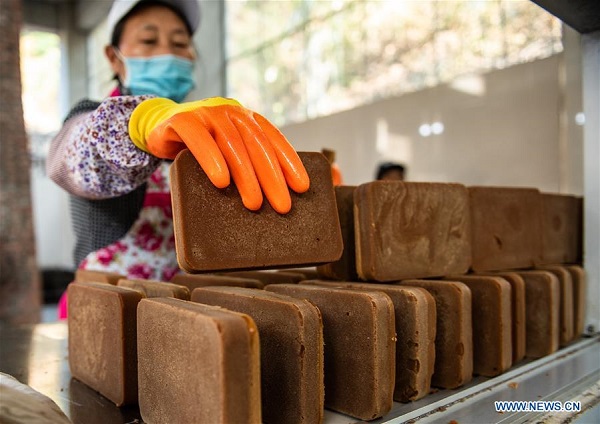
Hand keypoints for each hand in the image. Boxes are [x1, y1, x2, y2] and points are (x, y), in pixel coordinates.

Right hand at [129, 97, 309, 213]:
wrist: (159, 127)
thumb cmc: (201, 147)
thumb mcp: (226, 152)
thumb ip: (246, 164)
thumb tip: (271, 198)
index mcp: (247, 119)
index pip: (274, 139)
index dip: (290, 162)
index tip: (302, 187)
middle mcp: (232, 112)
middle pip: (257, 144)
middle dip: (272, 177)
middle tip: (282, 205)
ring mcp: (207, 113)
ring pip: (232, 143)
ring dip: (246, 175)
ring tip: (254, 203)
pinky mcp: (182, 120)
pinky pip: (199, 140)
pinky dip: (212, 160)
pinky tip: (221, 180)